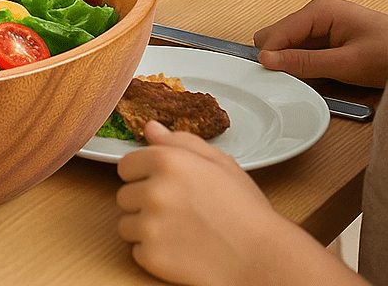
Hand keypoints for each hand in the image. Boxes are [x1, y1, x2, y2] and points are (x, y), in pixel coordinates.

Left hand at [116, 122, 289, 284]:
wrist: (263, 259)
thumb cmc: (245, 210)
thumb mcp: (220, 163)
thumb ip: (180, 141)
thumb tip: (150, 127)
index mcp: (167, 161)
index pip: (126, 165)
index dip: (143, 177)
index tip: (163, 187)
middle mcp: (153, 190)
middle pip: (124, 195)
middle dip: (144, 203)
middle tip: (177, 212)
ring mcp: (151, 225)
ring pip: (126, 224)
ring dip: (145, 229)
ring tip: (178, 232)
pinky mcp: (152, 256)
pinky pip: (136, 251)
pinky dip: (153, 254)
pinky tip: (179, 251)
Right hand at [254, 0, 387, 87]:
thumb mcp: (347, 64)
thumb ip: (305, 63)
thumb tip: (268, 60)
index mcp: (319, 10)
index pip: (275, 32)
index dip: (269, 56)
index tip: (265, 78)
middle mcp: (317, 13)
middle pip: (278, 37)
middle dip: (280, 59)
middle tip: (295, 80)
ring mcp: (322, 25)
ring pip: (289, 46)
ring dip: (295, 64)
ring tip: (314, 79)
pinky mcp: (328, 38)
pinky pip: (304, 52)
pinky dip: (307, 66)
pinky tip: (321, 76)